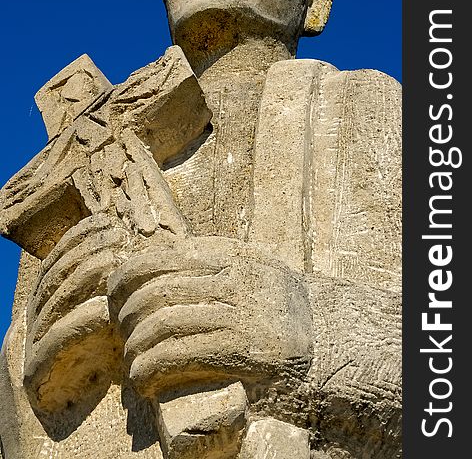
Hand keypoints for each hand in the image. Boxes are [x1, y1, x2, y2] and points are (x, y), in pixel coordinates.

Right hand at [23, 213, 126, 412]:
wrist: (86, 457)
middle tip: (116, 239)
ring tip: (114, 263)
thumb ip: (116, 306)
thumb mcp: (113, 338)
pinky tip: (106, 312)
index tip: (109, 224)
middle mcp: (30, 331)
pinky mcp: (28, 388)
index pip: (57, 265)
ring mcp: (25, 358)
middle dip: (84, 252)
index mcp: (46, 315)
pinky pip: (48, 345)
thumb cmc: (112, 399)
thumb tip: (143, 265)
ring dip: (82, 279)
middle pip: (52, 279)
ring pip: (49, 305)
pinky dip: (77, 323)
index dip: (79, 239)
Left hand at [108, 235, 312, 398]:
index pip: (164, 255)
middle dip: (126, 314)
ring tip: (131, 360)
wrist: (328, 343)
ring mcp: (241, 312)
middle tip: (122, 332)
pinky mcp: (243, 349)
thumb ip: (214, 263)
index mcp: (233, 254)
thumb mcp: (252, 271)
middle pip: (157, 290)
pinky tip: (144, 378)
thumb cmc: (277, 309)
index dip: (128, 274)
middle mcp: (236, 278)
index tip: (115, 294)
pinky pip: (179, 354)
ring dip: (135, 346)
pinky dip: (151, 367)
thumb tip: (155, 265)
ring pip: (163, 322)